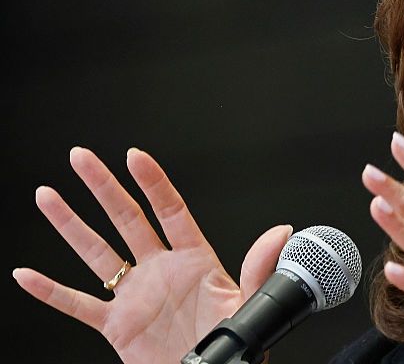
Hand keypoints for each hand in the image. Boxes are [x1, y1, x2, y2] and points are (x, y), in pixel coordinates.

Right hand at [13, 147, 291, 363]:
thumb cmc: (237, 342)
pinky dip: (50, 292)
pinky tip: (26, 274)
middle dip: (102, 186)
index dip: (152, 182)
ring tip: (47, 194)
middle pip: (125, 219)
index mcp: (194, 260)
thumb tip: (282, 232)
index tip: (134, 155)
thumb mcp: (250, 302)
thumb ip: (260, 266)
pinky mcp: (116, 325)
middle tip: (81, 157)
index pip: (170, 210)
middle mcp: (160, 270)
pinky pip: (77, 304)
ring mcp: (135, 295)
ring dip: (69, 225)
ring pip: (96, 252)